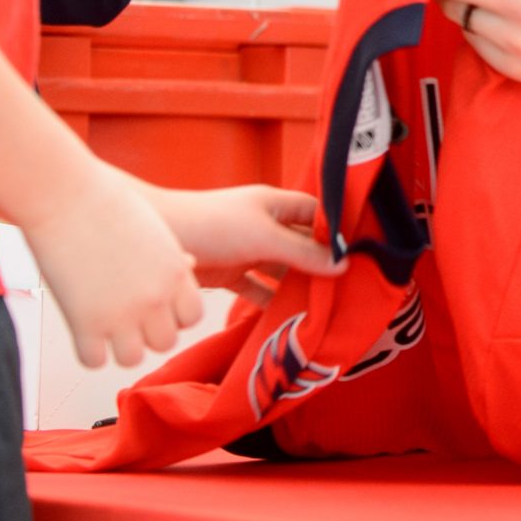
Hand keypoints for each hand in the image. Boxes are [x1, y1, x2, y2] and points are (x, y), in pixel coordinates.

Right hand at [17, 164, 202, 369]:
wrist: (63, 194)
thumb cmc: (104, 200)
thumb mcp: (153, 225)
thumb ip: (171, 253)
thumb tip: (188, 265)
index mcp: (175, 271)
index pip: (192, 316)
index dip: (172, 314)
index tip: (153, 304)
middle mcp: (155, 296)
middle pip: (165, 342)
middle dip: (146, 334)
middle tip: (125, 318)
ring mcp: (121, 313)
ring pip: (133, 359)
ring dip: (118, 347)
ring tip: (104, 328)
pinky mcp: (84, 323)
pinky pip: (94, 361)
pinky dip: (89, 351)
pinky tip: (81, 331)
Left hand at [140, 181, 343, 304]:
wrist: (157, 237)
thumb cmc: (212, 224)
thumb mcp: (265, 237)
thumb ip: (302, 252)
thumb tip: (342, 266)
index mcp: (276, 204)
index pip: (318, 214)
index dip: (338, 230)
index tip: (363, 251)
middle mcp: (265, 225)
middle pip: (303, 245)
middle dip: (323, 264)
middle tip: (351, 287)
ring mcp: (247, 250)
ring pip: (282, 270)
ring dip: (299, 286)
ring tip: (326, 306)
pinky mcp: (230, 273)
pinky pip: (259, 289)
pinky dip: (271, 301)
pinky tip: (288, 316)